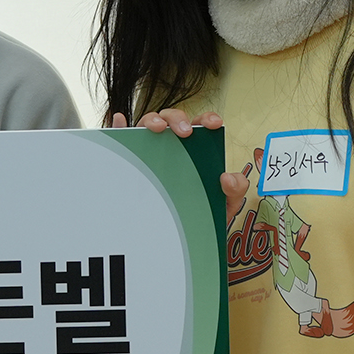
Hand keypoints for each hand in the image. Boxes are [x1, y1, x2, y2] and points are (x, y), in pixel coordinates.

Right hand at [111, 109, 252, 220]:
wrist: (183, 235)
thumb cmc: (202, 212)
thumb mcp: (224, 204)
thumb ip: (235, 190)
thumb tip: (227, 177)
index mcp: (196, 147)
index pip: (201, 124)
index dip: (207, 118)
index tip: (214, 124)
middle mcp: (172, 144)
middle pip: (172, 119)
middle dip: (178, 119)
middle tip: (186, 132)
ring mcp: (151, 150)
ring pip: (147, 124)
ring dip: (152, 120)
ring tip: (159, 129)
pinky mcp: (132, 160)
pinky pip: (122, 140)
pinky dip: (118, 127)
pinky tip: (120, 121)